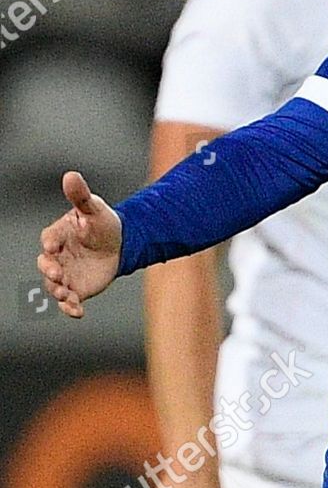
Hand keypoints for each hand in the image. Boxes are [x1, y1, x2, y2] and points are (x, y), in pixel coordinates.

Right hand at [37, 171, 121, 318]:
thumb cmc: (102, 223)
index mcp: (58, 235)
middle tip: (57, 273)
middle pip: (46, 265)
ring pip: (54, 286)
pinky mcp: (76, 288)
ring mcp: (65, 274)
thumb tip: (70, 174)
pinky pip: (69, 301)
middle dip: (49, 270)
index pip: (49, 239)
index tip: (53, 246)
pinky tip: (78, 313)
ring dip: (58, 292)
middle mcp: (57, 257)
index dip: (50, 243)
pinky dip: (70, 308)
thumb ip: (80, 196)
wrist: (120, 243)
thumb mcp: (94, 208)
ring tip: (67, 295)